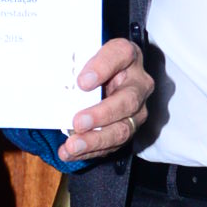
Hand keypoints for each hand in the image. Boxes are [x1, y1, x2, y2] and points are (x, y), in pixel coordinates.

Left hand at [59, 37, 152, 161]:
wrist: (104, 77)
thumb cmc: (93, 64)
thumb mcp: (85, 53)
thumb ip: (76, 62)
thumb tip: (68, 82)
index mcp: (127, 55)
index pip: (120, 55)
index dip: (103, 67)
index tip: (82, 82)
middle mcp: (139, 83)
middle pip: (128, 101)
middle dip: (102, 114)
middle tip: (78, 122)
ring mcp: (137, 109)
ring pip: (123, 128)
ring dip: (96, 140)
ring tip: (72, 145)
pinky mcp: (128, 129)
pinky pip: (112, 145)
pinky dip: (90, 151)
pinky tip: (70, 153)